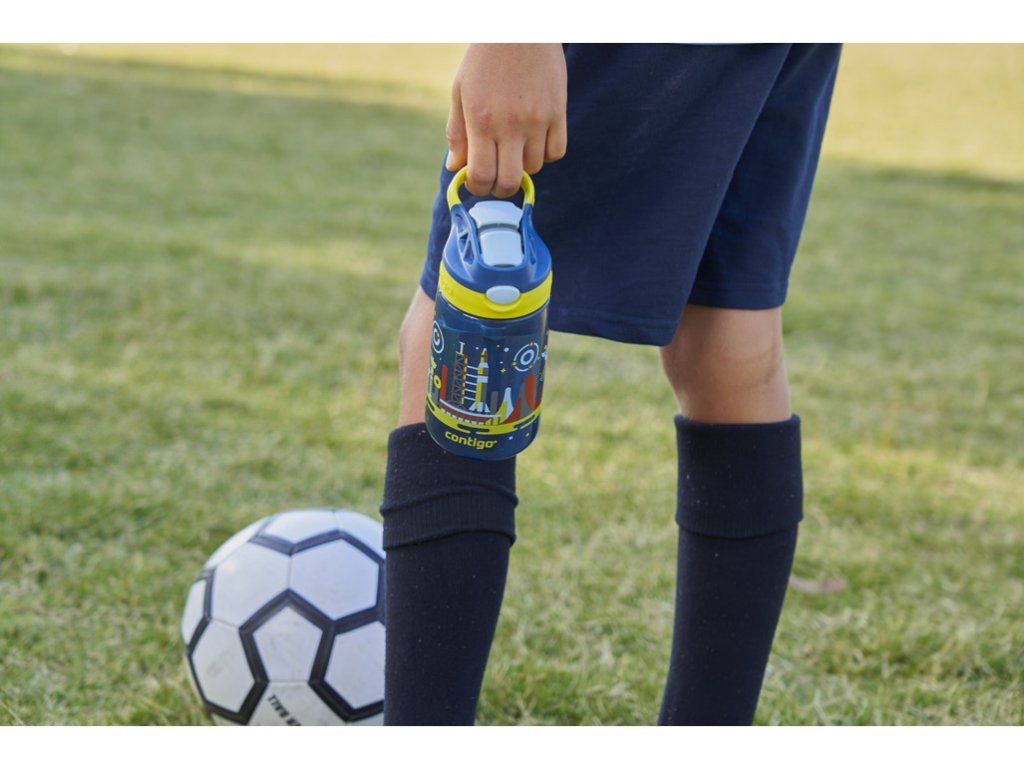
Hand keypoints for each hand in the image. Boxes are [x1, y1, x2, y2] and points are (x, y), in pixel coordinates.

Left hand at [446, 44, 567, 197]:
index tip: (477, 182)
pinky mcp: (559, 113)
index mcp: (481, 121)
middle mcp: (510, 125)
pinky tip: (535, 140)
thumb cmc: (484, 60)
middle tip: (497, 178)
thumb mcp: (461, 92)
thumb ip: (457, 133)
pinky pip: (556, 152)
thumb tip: (454, 167)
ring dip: (522, 166)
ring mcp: (538, 120)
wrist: (519, 28)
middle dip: (500, 187)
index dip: (478, 187)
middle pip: (509, 182)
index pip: (481, 176)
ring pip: (534, 168)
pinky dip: (546, 154)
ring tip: (515, 148)